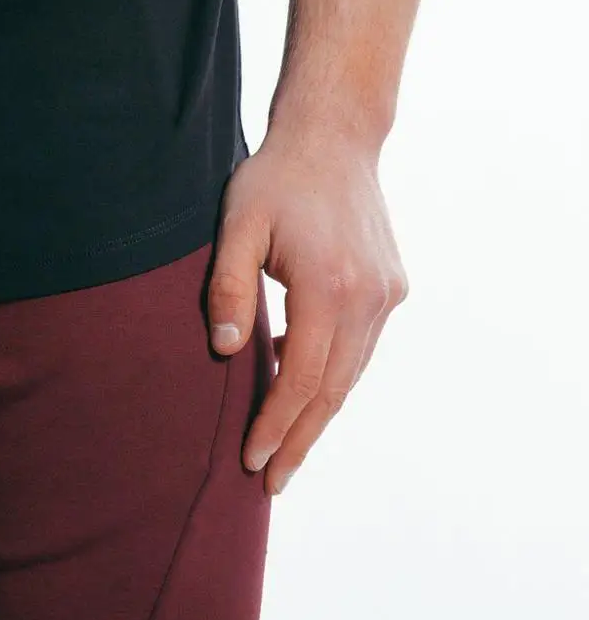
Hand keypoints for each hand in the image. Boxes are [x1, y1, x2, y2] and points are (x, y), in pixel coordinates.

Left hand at [206, 127, 408, 494]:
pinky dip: (334, 375)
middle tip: (272, 480)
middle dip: (300, 438)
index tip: (252, 462)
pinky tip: (304, 386)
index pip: (300, 377)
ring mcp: (387, 293)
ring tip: (288, 449)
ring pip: (352, 373)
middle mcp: (367, 297)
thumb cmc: (275, 179)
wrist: (334, 139)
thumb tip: (226, 351)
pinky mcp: (393, 287)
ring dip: (318, 413)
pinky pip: (361, 347)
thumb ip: (229, 288)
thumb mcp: (237, 225)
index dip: (275, 424)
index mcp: (327, 285)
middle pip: (332, 388)